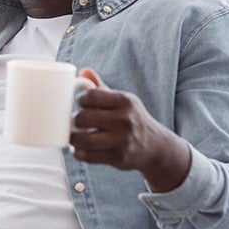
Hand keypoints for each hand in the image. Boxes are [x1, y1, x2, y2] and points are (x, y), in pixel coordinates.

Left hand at [70, 68, 191, 191]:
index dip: (81, 100)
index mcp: (125, 101)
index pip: (91, 96)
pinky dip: (78, 153)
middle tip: (76, 122)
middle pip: (83, 118)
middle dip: (75, 120)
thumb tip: (84, 71)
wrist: (155, 146)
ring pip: (83, 139)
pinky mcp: (118, 157)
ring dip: (73, 138)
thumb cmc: (132, 118)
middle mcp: (124, 120)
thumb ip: (101, 87)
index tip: (81, 104)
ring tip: (74, 135)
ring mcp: (122, 140)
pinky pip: (88, 156)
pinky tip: (79, 149)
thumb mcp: (122, 100)